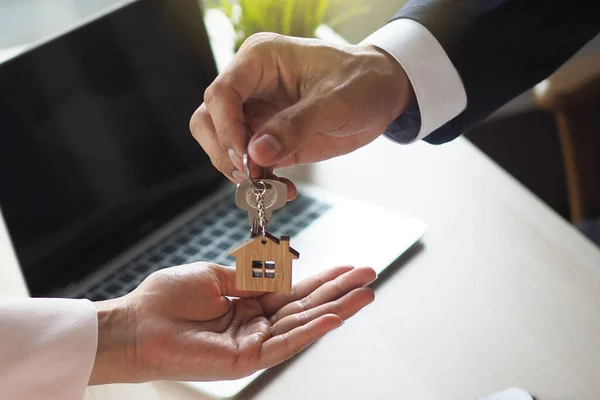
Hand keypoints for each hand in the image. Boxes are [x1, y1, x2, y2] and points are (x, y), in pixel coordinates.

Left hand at [89, 262, 375, 383]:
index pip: (295, 289)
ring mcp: (254, 342)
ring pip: (302, 324)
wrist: (138, 324)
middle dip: (339, 291)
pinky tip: (334, 317)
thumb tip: (281, 269)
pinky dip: (311, 330)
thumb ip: (250, 276)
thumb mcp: (214, 276)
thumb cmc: (167, 299)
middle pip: (306, 305)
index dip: (323, 278)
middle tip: (370, 276)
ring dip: (336, 309)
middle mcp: (256, 322)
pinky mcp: (245, 359)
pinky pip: (284, 344)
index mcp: (248, 300)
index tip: (348, 267)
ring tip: (365, 294)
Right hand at [189, 33, 413, 198]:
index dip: (226, 128)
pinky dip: (259, 182)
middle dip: (224, 152)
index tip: (246, 157)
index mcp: (260, 61)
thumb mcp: (336, 100)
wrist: (383, 93)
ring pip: (223, 146)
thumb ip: (296, 125)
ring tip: (272, 187)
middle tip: (251, 175)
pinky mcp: (269, 139)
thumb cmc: (363, 80)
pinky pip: (250, 164)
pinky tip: (283, 190)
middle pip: (208, 120)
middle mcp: (251, 86)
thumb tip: (256, 153)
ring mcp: (257, 114)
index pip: (221, 94)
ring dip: (240, 172)